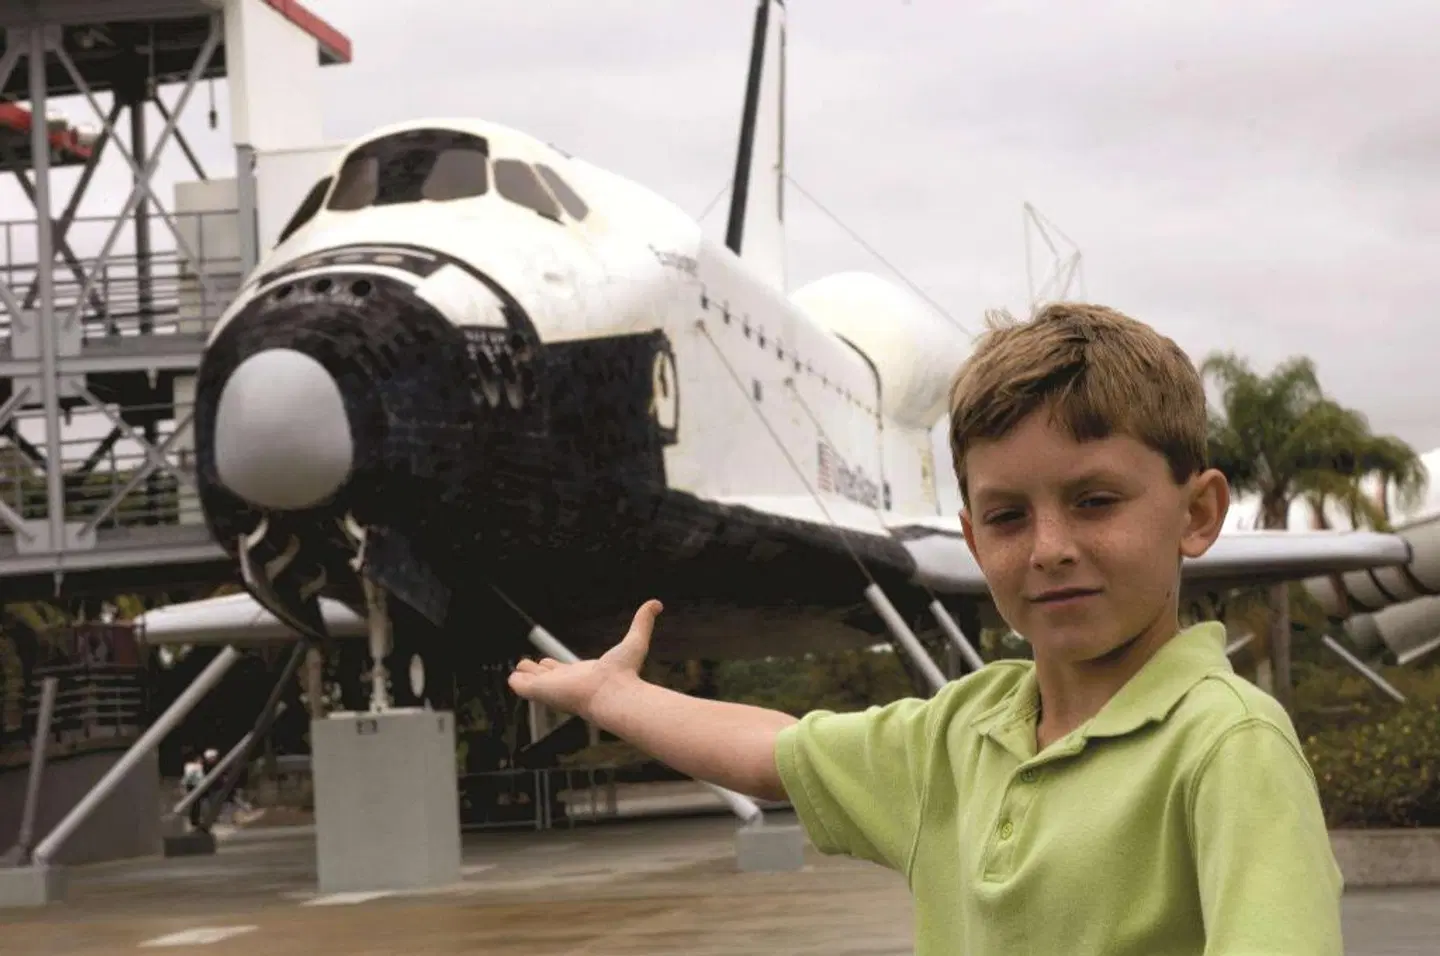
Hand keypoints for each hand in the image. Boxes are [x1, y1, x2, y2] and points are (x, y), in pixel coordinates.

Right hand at [507, 599, 662, 720]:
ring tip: (519, 668)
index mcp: (582, 674)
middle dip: (538, 669)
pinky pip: (520, 684)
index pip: (564, 670)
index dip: (556, 665)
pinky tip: (513, 676)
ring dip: (525, 672)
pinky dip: (516, 679)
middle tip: (528, 665)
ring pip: (532, 679)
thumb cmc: (623, 673)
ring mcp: (551, 687)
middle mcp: (566, 681)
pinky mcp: (538, 690)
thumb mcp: (634, 641)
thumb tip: (656, 603)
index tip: (549, 662)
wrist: (612, 693)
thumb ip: (643, 622)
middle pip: (546, 675)